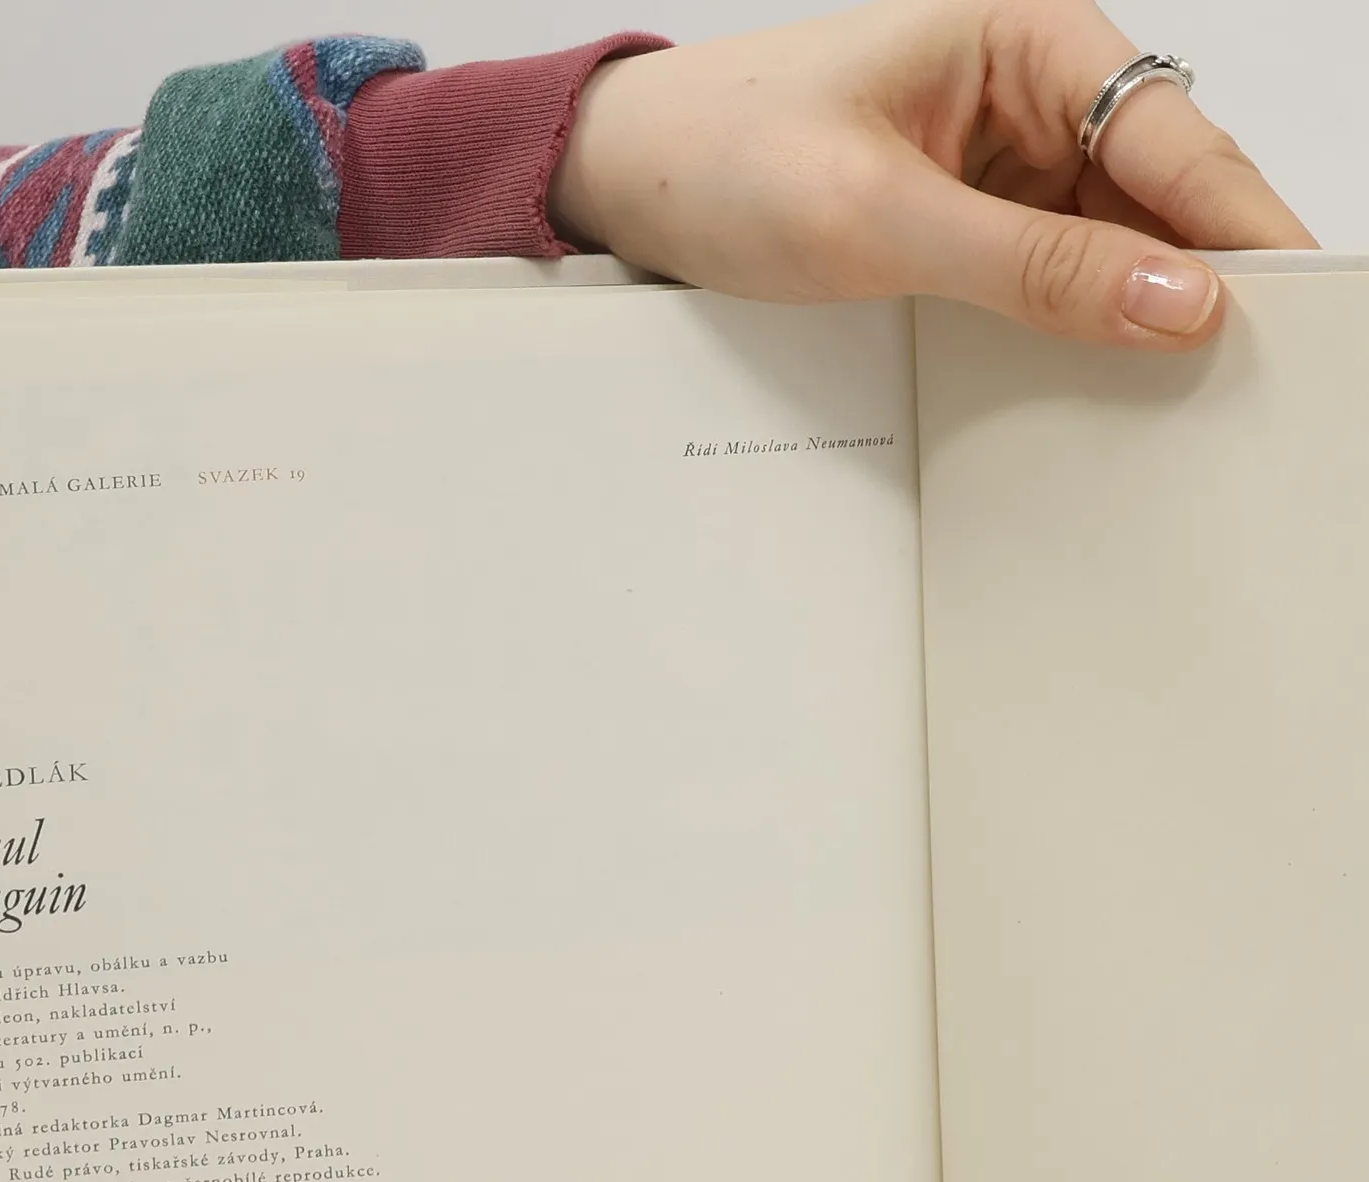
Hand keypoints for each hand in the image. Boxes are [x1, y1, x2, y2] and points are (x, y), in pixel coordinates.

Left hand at [551, 0, 1315, 349]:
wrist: (628, 181)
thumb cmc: (724, 155)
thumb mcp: (879, 219)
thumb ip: (1029, 265)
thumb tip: (1173, 302)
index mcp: (1029, 42)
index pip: (1177, 138)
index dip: (1241, 228)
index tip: (1294, 312)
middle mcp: (1031, 94)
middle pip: (1159, 195)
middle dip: (1194, 280)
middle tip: (1238, 381)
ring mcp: (1001, 162)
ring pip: (1108, 244)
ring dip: (1129, 314)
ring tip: (1163, 399)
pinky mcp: (965, 222)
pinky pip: (1047, 275)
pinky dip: (1067, 326)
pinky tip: (1083, 382)